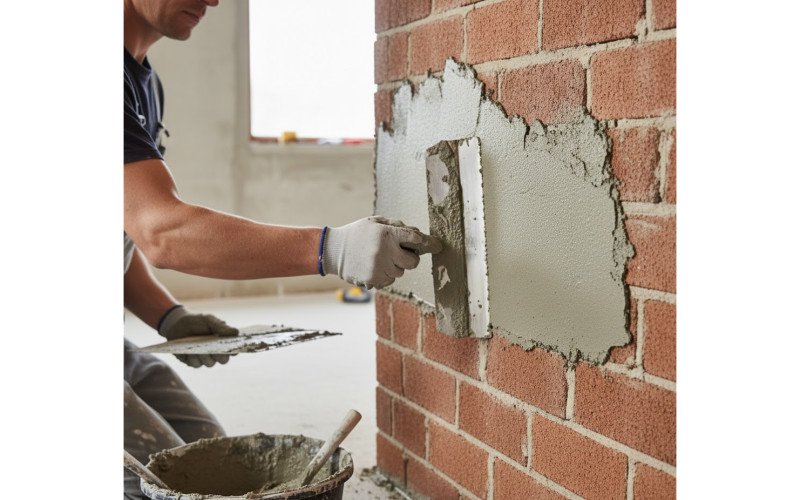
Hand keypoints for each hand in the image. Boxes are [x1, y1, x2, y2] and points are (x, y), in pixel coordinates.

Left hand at [158, 306, 238, 367]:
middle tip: (216, 350)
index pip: (233, 350)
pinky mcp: (193, 362)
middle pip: (223, 360)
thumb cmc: (196, 321)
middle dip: (220, 356)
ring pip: (210, 363)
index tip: (233, 348)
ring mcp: (204, 358)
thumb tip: (236, 332)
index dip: (235, 351)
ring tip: (200, 348)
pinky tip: (191, 351)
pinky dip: (194, 358)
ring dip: (205, 356)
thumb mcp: (209, 320)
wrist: (177, 325)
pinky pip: (197, 364)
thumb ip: (221, 327)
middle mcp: (215, 352)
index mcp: (223, 342)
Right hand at [322, 216, 441, 288]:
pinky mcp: (374, 279)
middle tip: (401, 254)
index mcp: (386, 233)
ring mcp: (379, 267)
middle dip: (410, 258)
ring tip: (380, 259)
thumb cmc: (357, 234)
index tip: (437, 246)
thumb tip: (417, 234)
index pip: (415, 239)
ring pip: (401, 272)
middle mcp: (385, 251)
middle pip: (413, 261)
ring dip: (395, 266)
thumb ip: (396, 226)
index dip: (428, 243)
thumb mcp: (375, 222)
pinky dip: (386, 275)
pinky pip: (390, 280)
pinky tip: (374, 266)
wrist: (333, 250)